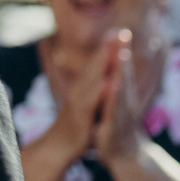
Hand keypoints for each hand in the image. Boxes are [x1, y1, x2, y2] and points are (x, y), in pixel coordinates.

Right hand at [45, 32, 124, 163]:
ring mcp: (78, 102)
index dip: (108, 48)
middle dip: (108, 48)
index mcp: (84, 87)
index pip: (98, 64)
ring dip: (103, 64)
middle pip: (95, 66)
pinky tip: (109, 82)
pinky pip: (92, 103)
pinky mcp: (80, 116)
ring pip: (92, 80)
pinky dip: (100, 92)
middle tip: (120, 32)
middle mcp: (79, 90)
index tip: (120, 32)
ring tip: (114, 49)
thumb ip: (96, 91)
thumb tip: (107, 77)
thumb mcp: (87, 105)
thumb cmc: (76, 126)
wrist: (58, 148)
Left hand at [95, 28, 161, 169]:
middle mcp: (125, 105)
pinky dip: (113, 100)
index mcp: (123, 100)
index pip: (122, 73)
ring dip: (121, 73)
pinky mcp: (116, 131)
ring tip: (120, 54)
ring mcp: (122, 118)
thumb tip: (115, 79)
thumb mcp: (119, 115)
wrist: (131, 166)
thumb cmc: (124, 139)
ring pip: (121, 92)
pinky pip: (114, 114)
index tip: (118, 31)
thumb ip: (118, 97)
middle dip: (121, 55)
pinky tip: (112, 86)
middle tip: (122, 33)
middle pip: (124, 76)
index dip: (120, 52)